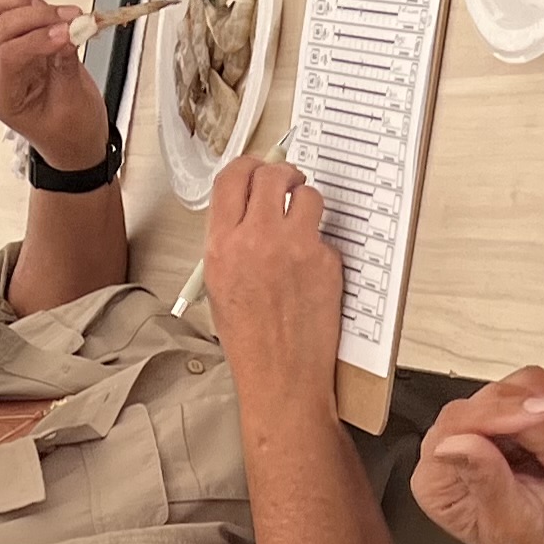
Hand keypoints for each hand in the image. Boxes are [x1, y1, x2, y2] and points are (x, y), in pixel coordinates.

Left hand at [0, 0, 111, 172]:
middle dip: (39, 18)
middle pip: (3, 27)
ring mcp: (7, 54)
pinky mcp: (21, 42)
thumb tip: (69, 30)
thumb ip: (66, 64)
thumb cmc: (70, 134)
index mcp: (3, 95)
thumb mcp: (73, 104)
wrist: (75, 142)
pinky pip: (5, 12)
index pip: (10, 54)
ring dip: (29, 3)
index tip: (67, 33)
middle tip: (72, 19)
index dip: (38, 38)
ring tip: (62, 13)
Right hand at [202, 158, 343, 403]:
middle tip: (288, 185)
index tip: (257, 170)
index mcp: (222, 245)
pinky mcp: (326, 261)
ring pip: (308, 195)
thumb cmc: (250, 342)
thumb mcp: (218, 286)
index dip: (247, 167)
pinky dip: (320, 245)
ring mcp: (296, 248)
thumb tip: (244, 212)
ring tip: (303, 224)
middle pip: (272, 174)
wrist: (281, 376)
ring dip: (307, 202)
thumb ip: (228, 242)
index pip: (232, 177)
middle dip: (283, 175)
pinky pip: (325, 234)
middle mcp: (257, 240)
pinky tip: (312, 270)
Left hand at [410, 367, 543, 543]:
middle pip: (499, 397)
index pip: (457, 421)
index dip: (499, 413)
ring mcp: (499, 422)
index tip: (539, 419)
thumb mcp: (516, 525)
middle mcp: (464, 443)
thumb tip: (451, 446)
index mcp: (443, 479)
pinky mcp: (532, 407)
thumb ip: (485, 482)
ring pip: (533, 385)